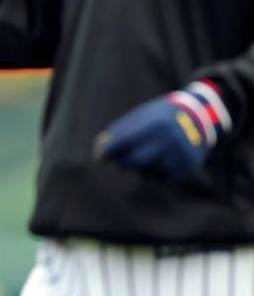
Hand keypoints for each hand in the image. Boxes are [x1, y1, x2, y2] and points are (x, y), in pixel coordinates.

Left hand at [94, 81, 231, 181]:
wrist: (197, 117)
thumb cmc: (159, 117)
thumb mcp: (140, 116)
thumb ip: (120, 132)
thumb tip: (100, 153)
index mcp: (153, 124)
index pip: (123, 142)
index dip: (108, 151)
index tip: (99, 157)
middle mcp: (167, 139)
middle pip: (134, 161)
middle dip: (123, 162)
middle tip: (119, 161)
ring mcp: (179, 155)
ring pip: (148, 172)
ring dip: (141, 168)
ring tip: (148, 154)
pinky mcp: (188, 168)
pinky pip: (163, 179)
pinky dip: (157, 173)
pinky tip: (163, 160)